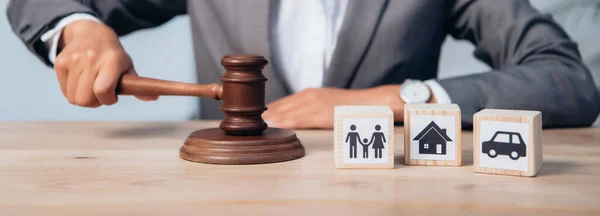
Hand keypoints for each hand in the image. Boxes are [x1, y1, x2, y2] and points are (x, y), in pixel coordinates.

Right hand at [54, 20, 156, 107]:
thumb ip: (139, 86)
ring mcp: (73, 59)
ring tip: (91, 86)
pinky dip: (73, 91)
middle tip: (100, 93)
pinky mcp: (61, 62)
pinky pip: (65, 91)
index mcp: (112, 60)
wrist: (91, 33)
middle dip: (94, 102)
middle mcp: (91, 58)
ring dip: (84, 98)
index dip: (108, 100)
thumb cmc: (113, 56)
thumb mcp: (127, 67)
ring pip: (74, 98)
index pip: (103, 90)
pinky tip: (82, 81)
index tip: (112, 97)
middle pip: (85, 99)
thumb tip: (154, 98)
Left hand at [262, 85, 405, 128]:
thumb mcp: (325, 102)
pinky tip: (274, 127)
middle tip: (247, 123)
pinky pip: (299, 119)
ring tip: (255, 127)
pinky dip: (284, 123)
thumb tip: (292, 117)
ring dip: (270, 120)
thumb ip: (308, 108)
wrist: (367, 103)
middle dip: (264, 115)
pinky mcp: (320, 114)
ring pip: (286, 112)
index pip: (281, 102)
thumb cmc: (347, 106)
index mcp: (308, 93)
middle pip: (280, 106)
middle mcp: (308, 96)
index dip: (267, 110)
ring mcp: (314, 104)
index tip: (252, 117)